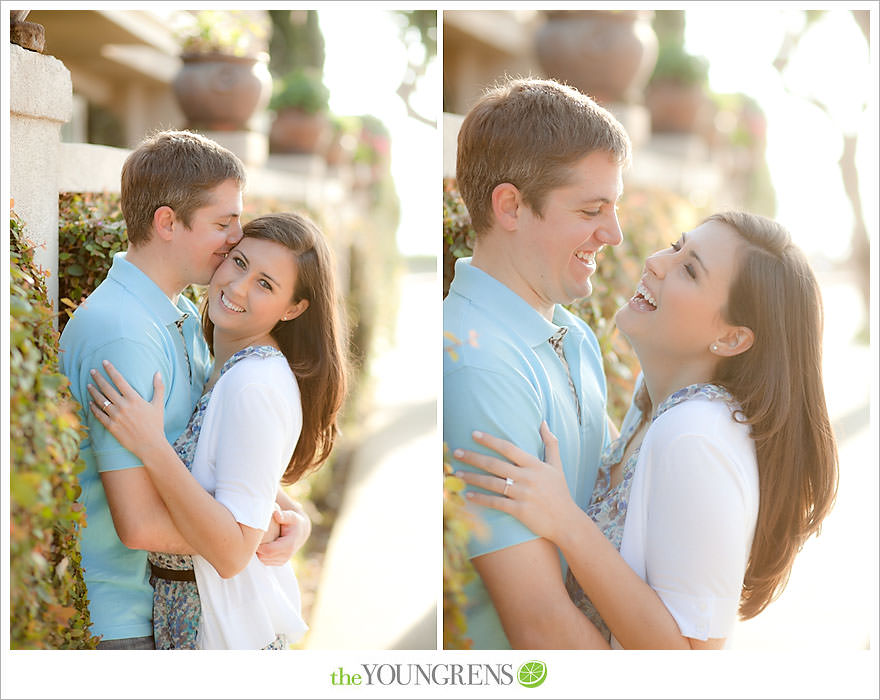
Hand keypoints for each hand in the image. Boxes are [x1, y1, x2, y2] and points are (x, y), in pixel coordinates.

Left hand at [88, 361, 165, 460]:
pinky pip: (99, 415)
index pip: (119, 380)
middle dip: (98, 378)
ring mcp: (116, 416)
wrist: (150, 445)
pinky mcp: (111, 426)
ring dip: (93, 392)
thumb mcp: (158, 405)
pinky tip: (90, 402)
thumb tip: (158, 372)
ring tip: (89, 385)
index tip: (104, 362)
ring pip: (100, 401)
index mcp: (134, 399)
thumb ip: (158, 387)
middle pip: (107, 388)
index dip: (111, 370)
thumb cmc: (156, 424)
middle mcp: (123, 406)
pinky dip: (93, 408)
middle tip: (92, 371)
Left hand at [256, 502, 311, 565]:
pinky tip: (262, 545)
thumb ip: (284, 515)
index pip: (269, 551)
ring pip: (264, 560)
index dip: (259, 546)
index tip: (254, 537)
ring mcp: (284, 560)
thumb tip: (276, 514)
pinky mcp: (280, 562)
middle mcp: (287, 555)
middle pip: (265, 557)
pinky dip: (262, 555)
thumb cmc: (294, 522)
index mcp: (289, 545)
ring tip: (258, 541)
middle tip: (253, 538)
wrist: (300, 532)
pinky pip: (266, 562)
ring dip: (259, 552)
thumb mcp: (291, 516)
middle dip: (257, 549)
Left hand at [454, 421, 576, 542]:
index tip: (473, 434)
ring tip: (457, 473)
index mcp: (535, 465)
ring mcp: (523, 494)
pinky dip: (480, 499)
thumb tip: (543, 422)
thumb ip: (550, 443)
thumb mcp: (557, 465)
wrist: (566, 521)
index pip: (508, 448)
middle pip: (495, 464)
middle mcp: (528, 478)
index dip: (490, 440)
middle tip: (456, 452)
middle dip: (473, 457)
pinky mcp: (520, 511)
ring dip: (472, 477)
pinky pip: (495, 502)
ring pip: (492, 483)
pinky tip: (468, 495)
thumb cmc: (559, 492)